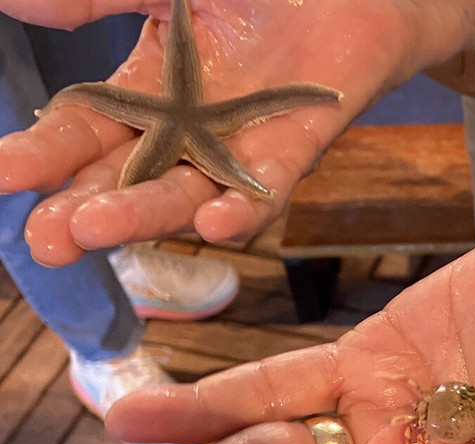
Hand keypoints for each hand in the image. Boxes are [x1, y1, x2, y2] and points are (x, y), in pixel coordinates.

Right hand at [0, 0, 413, 264]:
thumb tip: (8, 1)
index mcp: (148, 95)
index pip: (85, 133)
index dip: (44, 156)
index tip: (3, 178)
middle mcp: (190, 134)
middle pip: (128, 181)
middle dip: (85, 211)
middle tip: (44, 242)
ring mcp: (242, 146)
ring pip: (189, 194)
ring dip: (146, 215)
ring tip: (97, 230)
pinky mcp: (298, 145)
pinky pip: (268, 186)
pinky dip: (243, 207)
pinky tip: (214, 226)